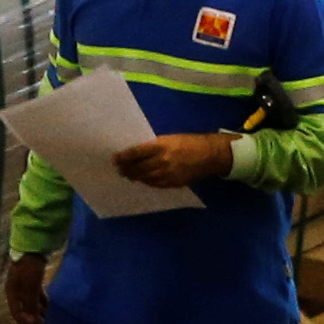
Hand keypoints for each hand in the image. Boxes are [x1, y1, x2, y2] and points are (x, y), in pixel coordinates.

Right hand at [5, 252, 50, 323]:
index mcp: (12, 293)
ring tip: (49, 317)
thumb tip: (32, 320)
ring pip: (31, 301)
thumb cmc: (28, 269)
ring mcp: (24, 284)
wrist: (33, 247)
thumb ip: (30, 304)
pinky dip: (42, 300)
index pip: (16, 313)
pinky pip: (37, 294)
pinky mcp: (33, 279)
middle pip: (24, 308)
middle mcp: (16, 290)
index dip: (25, 322)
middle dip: (34, 317)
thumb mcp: (30, 288)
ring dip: (39, 309)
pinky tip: (49, 305)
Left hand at [113, 132, 234, 188]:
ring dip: (134, 177)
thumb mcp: (170, 139)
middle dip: (126, 169)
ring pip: (145, 178)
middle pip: (138, 168)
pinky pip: (155, 184)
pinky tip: (142, 179)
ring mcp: (167, 174)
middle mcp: (162, 161)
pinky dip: (147, 181)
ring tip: (127, 175)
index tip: (115, 158)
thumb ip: (154, 146)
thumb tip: (137, 152)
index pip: (136, 153)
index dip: (124, 157)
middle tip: (118, 169)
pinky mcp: (173, 183)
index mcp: (161, 146)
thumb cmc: (188, 142)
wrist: (208, 155)